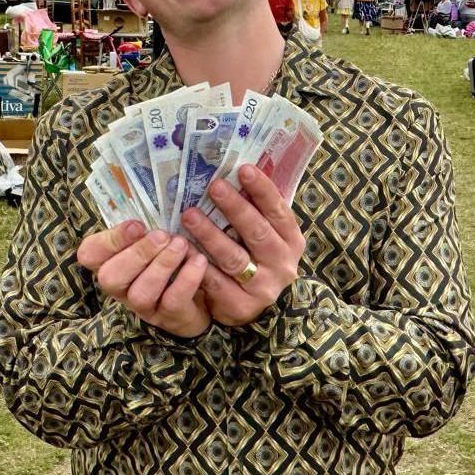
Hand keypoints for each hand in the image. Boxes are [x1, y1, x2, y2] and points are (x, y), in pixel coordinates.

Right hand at [76, 220, 210, 338]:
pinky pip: (173, 301)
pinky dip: (186, 279)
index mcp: (112, 263)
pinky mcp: (171, 318)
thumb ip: (147, 225)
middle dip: (137, 253)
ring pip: (140, 293)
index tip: (137, 225)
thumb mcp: (155, 239)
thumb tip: (156, 191)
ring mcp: (145, 307)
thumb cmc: (173, 258)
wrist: (205, 296)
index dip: (109, 240)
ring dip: (162, 265)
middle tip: (162, 235)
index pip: (90, 254)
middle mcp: (122, 288)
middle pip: (110, 277)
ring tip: (181, 244)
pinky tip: (199, 260)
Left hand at [180, 165, 304, 326]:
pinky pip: (216, 283)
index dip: (262, 190)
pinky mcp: (240, 305)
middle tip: (213, 186)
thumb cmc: (255, 257)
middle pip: (258, 232)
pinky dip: (198, 265)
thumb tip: (236, 169)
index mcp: (291, 240)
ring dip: (210, 234)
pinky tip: (183, 249)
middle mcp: (282, 264)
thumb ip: (256, 209)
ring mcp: (263, 287)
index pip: (279, 211)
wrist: (254, 305)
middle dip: (235, 207)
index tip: (243, 169)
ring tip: (189, 215)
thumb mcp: (265, 234)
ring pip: (234, 258)